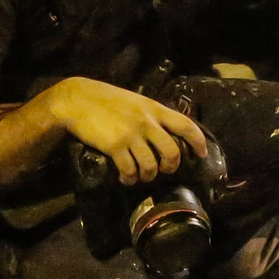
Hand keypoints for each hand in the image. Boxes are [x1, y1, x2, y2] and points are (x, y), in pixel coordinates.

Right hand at [50, 78, 201, 184]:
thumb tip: (165, 132)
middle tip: (164, 169)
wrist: (77, 100)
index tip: (201, 153)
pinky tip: (125, 177)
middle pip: (172, 152)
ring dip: (147, 176)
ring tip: (140, 175)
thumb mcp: (136, 101)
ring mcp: (131, 135)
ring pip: (151, 166)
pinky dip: (129, 178)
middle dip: (171, 166)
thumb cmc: (106, 100)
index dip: (198, 141)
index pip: (186, 125)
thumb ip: (151, 115)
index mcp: (154, 109)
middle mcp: (147, 122)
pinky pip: (129, 170)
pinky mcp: (115, 146)